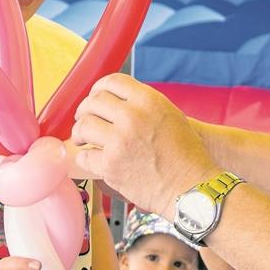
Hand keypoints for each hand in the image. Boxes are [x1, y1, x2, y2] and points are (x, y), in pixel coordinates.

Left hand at [72, 73, 219, 215]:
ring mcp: (119, 141)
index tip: (95, 98)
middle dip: (85, 110)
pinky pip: (84, 156)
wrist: (191, 188)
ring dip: (79, 132)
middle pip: (94, 102)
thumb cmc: (185, 154)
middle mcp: (132, 117)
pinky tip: (92, 160)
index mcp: (148, 101)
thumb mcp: (170, 116)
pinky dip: (85, 158)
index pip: (113, 81)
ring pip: (83, 126)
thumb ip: (144, 105)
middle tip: (83, 119)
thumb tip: (117, 102)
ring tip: (81, 139)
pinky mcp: (110, 165)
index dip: (99, 88)